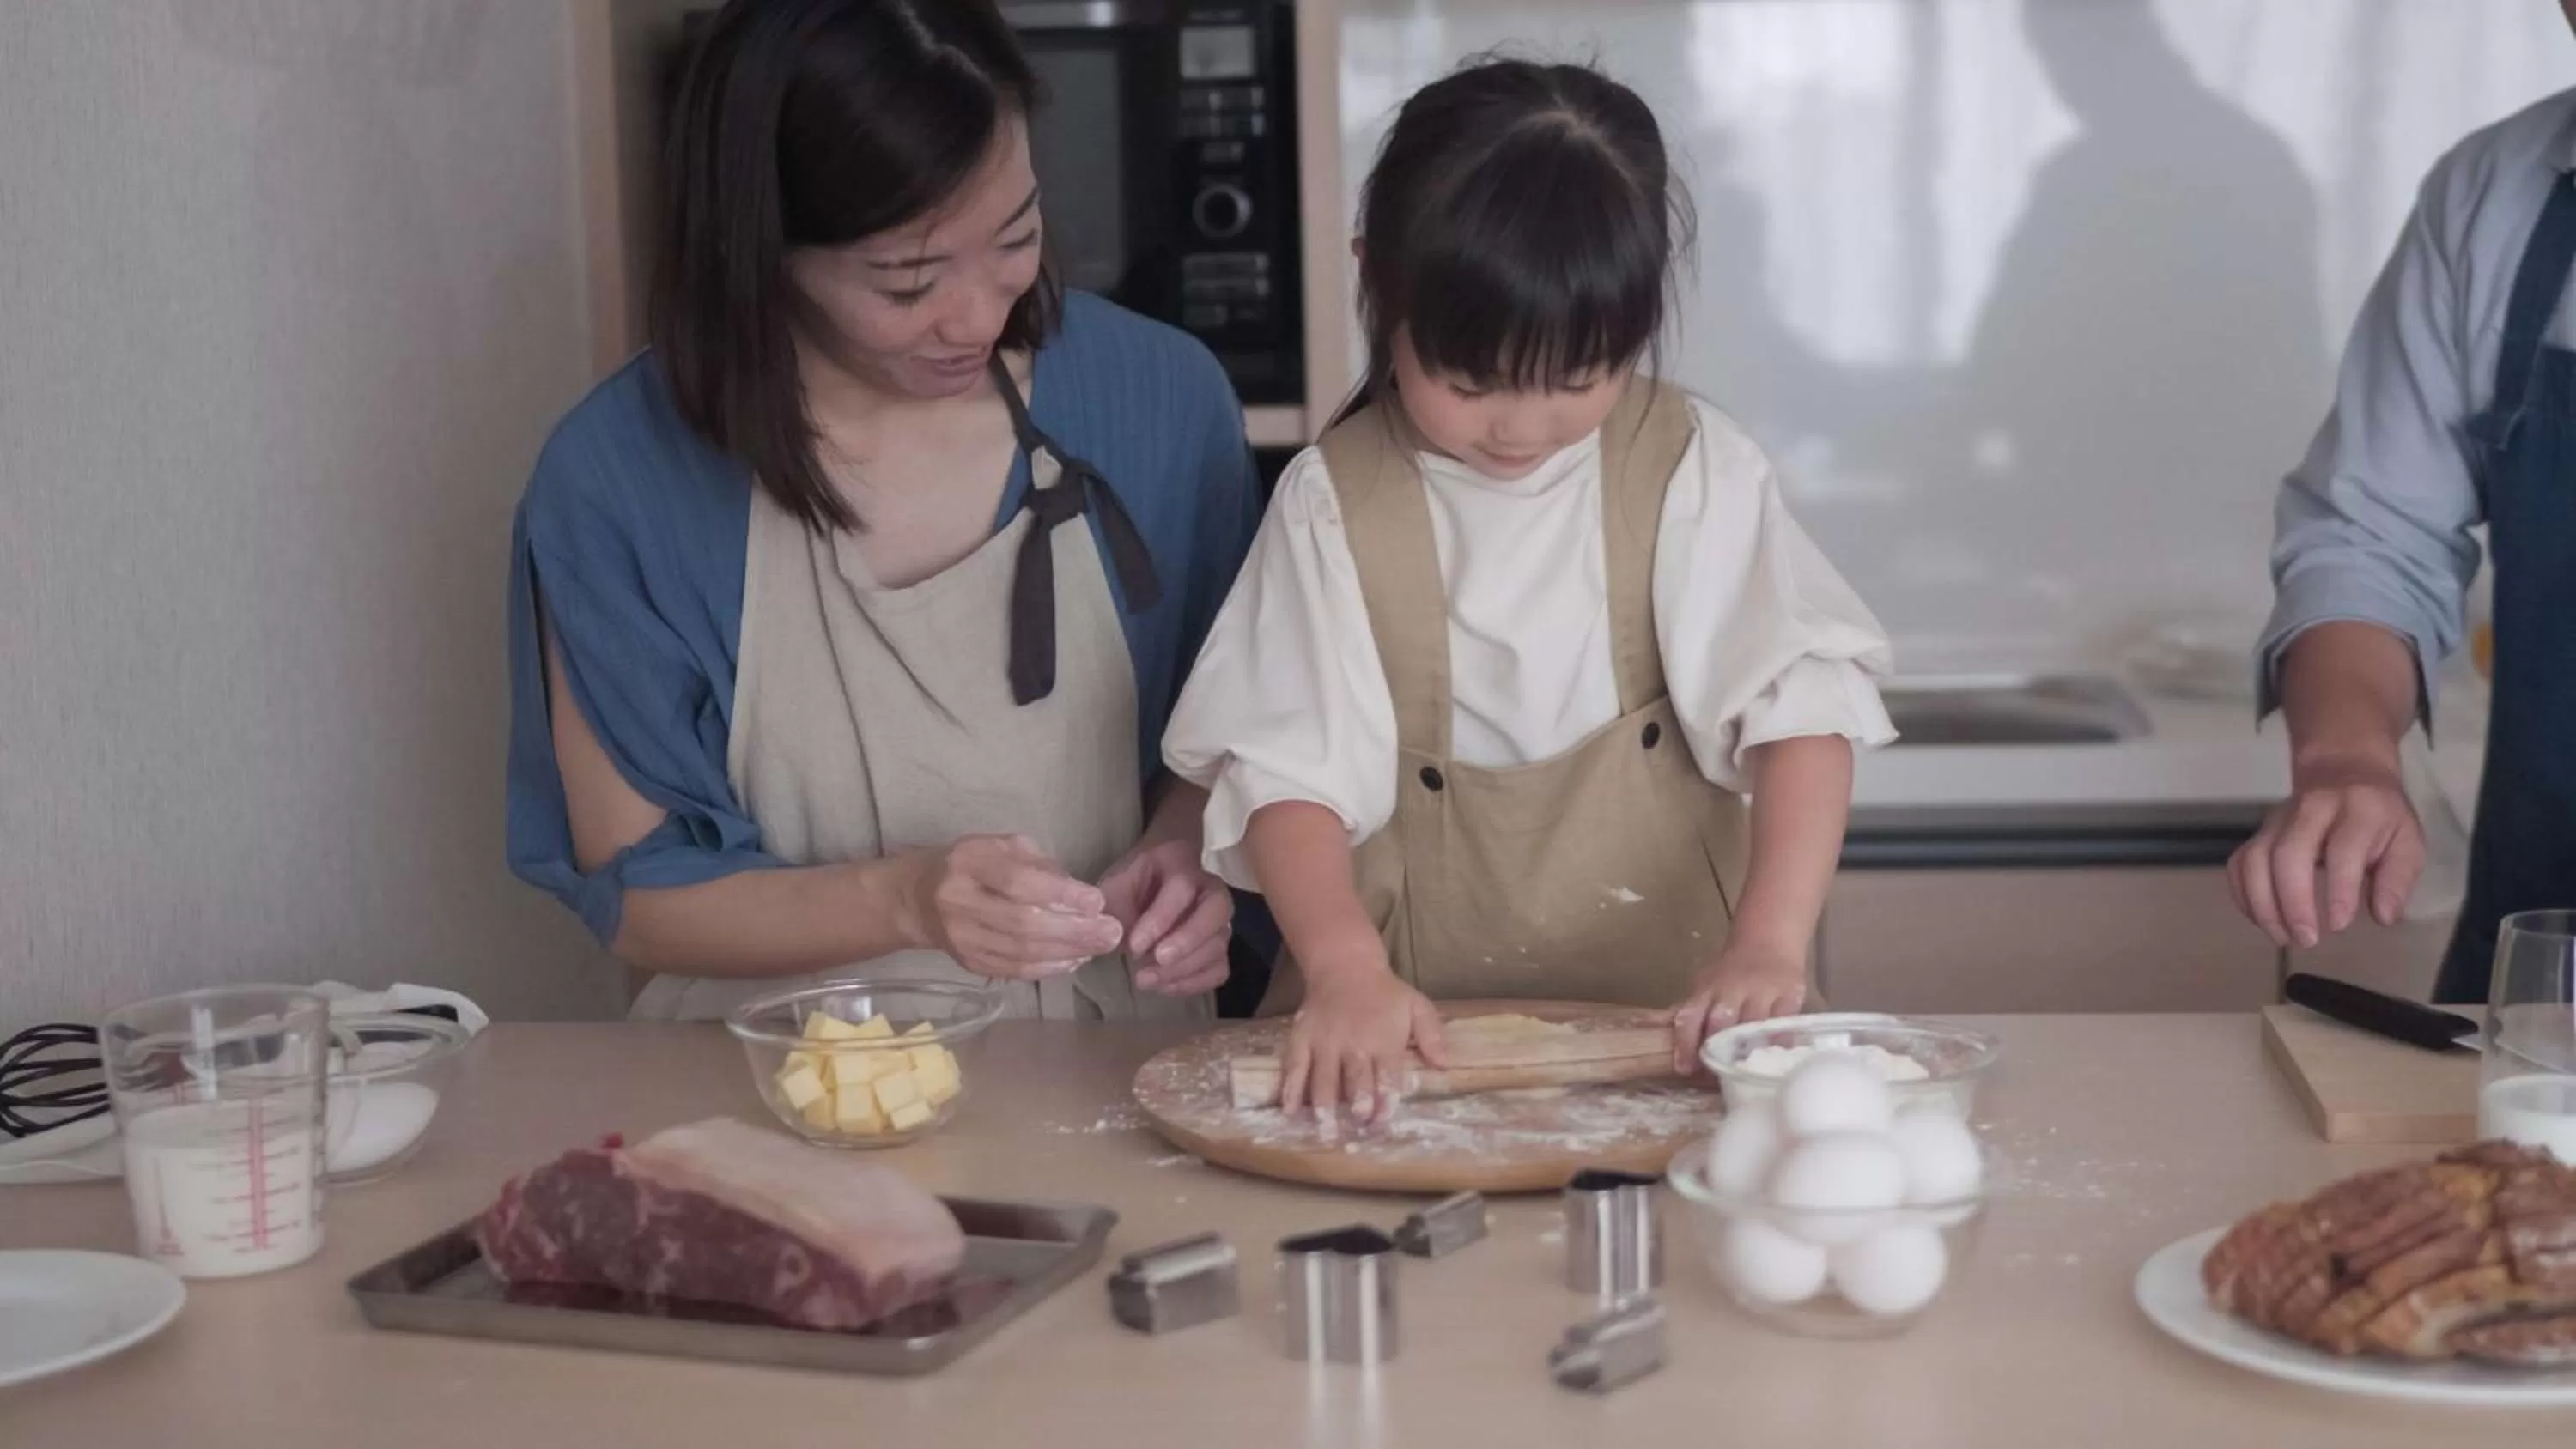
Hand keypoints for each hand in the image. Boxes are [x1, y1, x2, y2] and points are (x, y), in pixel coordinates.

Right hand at [897, 835, 1123, 980]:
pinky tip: (1075, 959)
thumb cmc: (970, 864)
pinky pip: (1015, 971)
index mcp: (968, 863)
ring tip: (1100, 946)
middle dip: (1074, 931)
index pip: (1018, 882)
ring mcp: (962, 938)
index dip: (1061, 894)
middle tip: (1111, 932)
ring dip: (1068, 952)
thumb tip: (1080, 894)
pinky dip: (1050, 968)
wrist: (917, 899)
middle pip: (1023, 924)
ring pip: (1021, 953)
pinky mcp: (968, 963)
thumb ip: (1038, 863)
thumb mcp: (1000, 845)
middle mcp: (959, 902)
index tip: (1097, 902)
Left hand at [1096, 838, 1233, 996]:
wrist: (1151, 884)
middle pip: (1215, 912)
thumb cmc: (1133, 881)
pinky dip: (1195, 983)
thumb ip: (1111, 906)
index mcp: (1182, 865)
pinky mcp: (1217, 946)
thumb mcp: (1116, 884)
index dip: (1161, 919)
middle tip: (1157, 960)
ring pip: (1217, 944)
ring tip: (1146, 979)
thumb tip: (1106, 937)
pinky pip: (1219, 969)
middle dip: (1187, 940)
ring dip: (1184, 968)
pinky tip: (1164, 987)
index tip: (1134, 945)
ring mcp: (1219, 920)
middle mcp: (1210, 890)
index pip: (1182, 889)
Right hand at [1281, 966, 1447, 1123]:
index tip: (1382, 1121)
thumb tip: (1444, 1066)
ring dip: (1325, 1106)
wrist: (1345, 965)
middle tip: (1357, 1124)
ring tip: (1325, 1131)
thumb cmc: (1385, 993)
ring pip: (1324, 1078)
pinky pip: (1295, 1066)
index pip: (1387, 1075)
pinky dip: (1291, 1089)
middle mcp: (1353, 1043)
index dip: (1385, 1099)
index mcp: (1384, 1039)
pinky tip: (1289, 1111)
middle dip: (1357, 1104)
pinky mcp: (1302, 1039)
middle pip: (1355, 1078)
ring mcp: (1324, 1042)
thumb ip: (1431, 1036)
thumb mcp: (1417, 1006)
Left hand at [1671, 941, 1810, 1072]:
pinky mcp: (1790, 994)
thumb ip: (1693, 1013)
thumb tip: (1671, 1046)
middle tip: (1715, 1077)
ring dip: (1746, 1052)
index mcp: (1707, 988)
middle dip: (1717, 1051)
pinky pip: (1783, 1024)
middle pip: (1721, 1023)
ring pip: (1753, 1026)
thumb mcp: (1707, 984)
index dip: (1685, 1044)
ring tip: (1743, 1074)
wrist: (1769, 939)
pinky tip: (1773, 1060)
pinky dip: (1777, 1044)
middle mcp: (1733, 989)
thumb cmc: (1732, 971)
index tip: (1684, 1069)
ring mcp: (1763, 991)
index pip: (1690, 1016)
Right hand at [2229, 755, 2424, 948]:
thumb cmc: (2379, 816)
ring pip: (2255, 860)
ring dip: (2264, 905)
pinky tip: (2264, 920)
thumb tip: (2384, 916)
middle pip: (2288, 853)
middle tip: (2307, 939)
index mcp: (2357, 809)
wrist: (2344, 771)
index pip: (2342, 849)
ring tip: (2284, 937)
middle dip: (2292, 902)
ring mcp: (2278, 820)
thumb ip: (2398, 878)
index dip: (2339, 888)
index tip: (2340, 924)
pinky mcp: (2258, 833)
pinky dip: (2245, 897)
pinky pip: (2238, 865)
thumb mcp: (2407, 840)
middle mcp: (2312, 810)